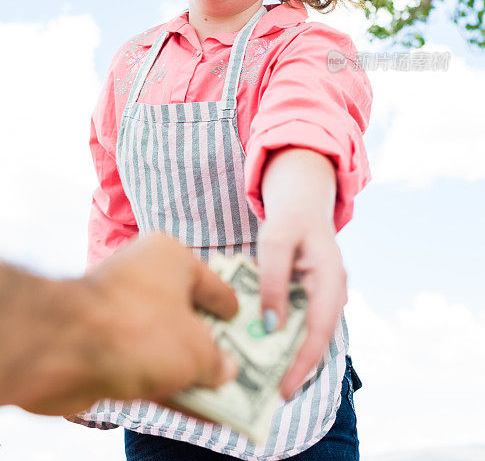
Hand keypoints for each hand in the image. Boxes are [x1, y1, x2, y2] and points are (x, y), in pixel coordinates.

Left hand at [82, 234, 238, 404]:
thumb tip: (226, 370)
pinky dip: (162, 381)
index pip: (214, 284)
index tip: (249, 329)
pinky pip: (141, 361)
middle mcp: (144, 274)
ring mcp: (120, 307)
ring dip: (187, 370)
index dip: (234, 311)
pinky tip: (187, 408)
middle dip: (211, 346)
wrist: (61, 348)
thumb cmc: (139, 331)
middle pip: (187, 313)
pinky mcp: (100, 340)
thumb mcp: (195, 350)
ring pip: (164, 341)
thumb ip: (217, 361)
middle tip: (238, 370)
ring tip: (218, 398)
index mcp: (171, 257)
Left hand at [258, 150, 347, 400]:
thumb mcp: (274, 242)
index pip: (319, 329)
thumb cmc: (289, 220)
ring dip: (291, 356)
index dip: (303, 362)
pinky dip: (287, 339)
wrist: (303, 203)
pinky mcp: (315, 298)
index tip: (283, 388)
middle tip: (270, 396)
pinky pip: (303, 324)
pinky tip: (266, 351)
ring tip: (265, 382)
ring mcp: (327, 296)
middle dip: (297, 368)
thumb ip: (273, 281)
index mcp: (330, 278)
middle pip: (318, 339)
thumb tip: (271, 326)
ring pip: (311, 335)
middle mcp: (334, 292)